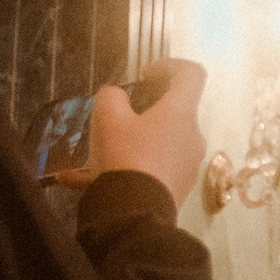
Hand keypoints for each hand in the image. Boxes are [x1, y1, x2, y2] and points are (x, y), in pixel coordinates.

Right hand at [85, 61, 207, 207]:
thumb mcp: (107, 117)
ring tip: (98, 150)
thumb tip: (117, 98)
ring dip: (135, 139)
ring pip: (161, 141)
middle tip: (117, 115)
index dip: (169, 65)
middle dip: (145, 108)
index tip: (145, 75)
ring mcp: (188, 164)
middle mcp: (192, 136)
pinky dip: (128, 166)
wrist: (134, 214)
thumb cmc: (124, 157)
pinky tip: (87, 179)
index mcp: (181, 113)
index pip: (191, 74)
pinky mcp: (178, 186)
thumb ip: (111, 96)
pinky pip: (152, 168)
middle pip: (175, 110)